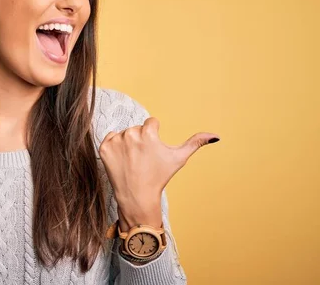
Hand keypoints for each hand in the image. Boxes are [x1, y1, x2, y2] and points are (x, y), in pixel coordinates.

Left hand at [99, 117, 218, 228]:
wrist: (137, 196)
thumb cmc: (159, 177)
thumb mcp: (178, 159)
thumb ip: (195, 143)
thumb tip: (215, 136)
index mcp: (148, 132)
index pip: (151, 123)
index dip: (154, 136)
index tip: (153, 152)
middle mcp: (131, 133)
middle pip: (137, 129)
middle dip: (141, 140)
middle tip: (143, 159)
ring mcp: (115, 141)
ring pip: (124, 133)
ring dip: (127, 143)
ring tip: (133, 161)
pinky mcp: (104, 148)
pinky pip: (110, 138)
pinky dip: (115, 147)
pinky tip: (122, 160)